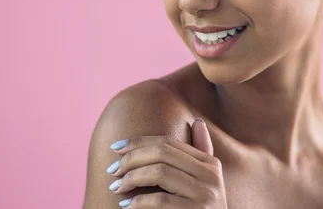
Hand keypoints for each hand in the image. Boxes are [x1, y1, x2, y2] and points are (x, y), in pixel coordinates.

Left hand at [105, 118, 227, 207]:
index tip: (114, 147)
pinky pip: (161, 200)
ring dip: (131, 178)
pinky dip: (139, 201)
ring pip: (160, 173)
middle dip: (131, 159)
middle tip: (112, 170)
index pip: (168, 142)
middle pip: (162, 153)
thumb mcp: (203, 183)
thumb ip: (200, 154)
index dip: (138, 142)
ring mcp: (206, 195)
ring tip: (116, 187)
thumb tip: (198, 122)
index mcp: (209, 163)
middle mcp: (211, 175)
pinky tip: (126, 206)